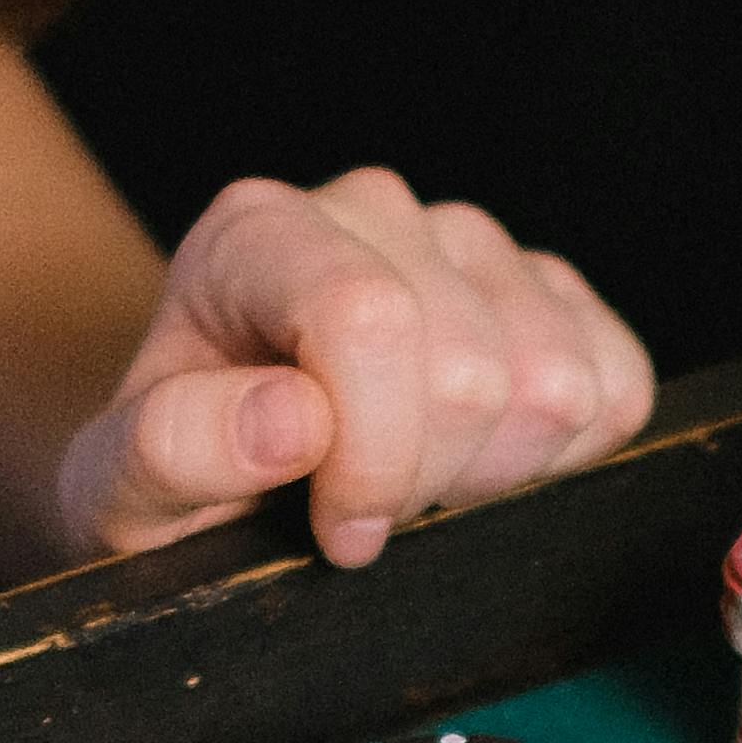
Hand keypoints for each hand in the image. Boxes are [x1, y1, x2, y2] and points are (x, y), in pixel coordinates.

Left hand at [57, 167, 656, 569]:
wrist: (212, 452)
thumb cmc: (172, 472)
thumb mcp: (123, 488)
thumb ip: (174, 449)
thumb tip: (290, 421)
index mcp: (259, 236)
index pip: (370, 320)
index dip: (375, 458)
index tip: (337, 531)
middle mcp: (371, 210)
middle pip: (477, 370)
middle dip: (430, 479)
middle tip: (367, 511)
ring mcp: (471, 243)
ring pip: (558, 382)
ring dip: (495, 473)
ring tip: (417, 484)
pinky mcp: (550, 292)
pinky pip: (618, 383)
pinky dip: (565, 455)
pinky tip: (482, 465)